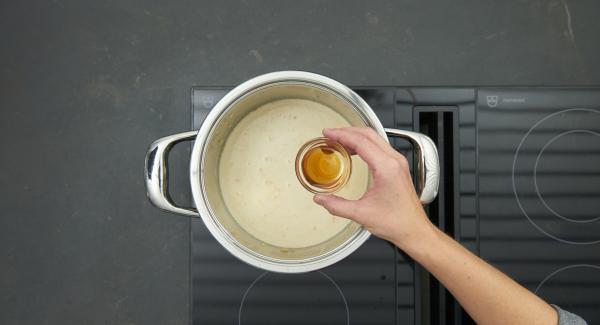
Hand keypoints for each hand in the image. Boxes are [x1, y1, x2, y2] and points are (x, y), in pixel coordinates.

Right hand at [313, 127, 434, 249]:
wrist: (414, 230)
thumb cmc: (397, 222)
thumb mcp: (361, 214)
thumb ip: (337, 206)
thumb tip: (320, 199)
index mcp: (386, 168)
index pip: (361, 142)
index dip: (341, 135)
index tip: (328, 133)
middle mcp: (394, 161)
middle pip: (368, 134)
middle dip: (347, 132)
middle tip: (330, 135)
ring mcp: (398, 162)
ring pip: (375, 138)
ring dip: (356, 136)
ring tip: (339, 141)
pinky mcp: (398, 167)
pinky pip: (380, 147)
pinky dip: (364, 144)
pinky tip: (354, 151)